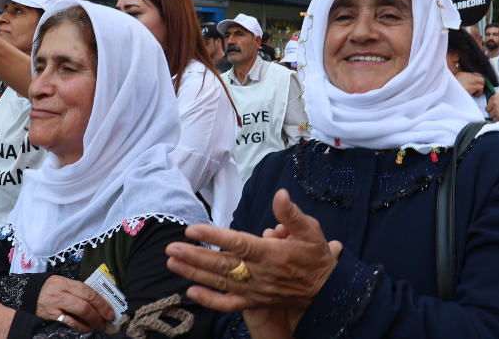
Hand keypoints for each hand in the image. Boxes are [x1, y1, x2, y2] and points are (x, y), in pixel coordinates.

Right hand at [36, 275, 113, 331]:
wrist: (26, 293)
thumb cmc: (48, 289)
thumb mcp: (62, 284)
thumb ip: (77, 290)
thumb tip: (98, 302)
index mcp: (66, 283)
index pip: (88, 291)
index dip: (101, 302)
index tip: (110, 311)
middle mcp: (60, 293)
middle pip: (85, 303)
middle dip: (99, 313)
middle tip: (106, 320)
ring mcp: (54, 306)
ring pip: (78, 313)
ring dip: (92, 322)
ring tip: (98, 326)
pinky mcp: (49, 317)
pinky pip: (68, 324)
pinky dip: (79, 328)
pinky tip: (86, 330)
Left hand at [166, 189, 342, 315]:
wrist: (327, 291)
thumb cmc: (316, 257)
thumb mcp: (311, 230)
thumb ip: (291, 214)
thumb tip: (280, 194)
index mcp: (271, 253)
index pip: (238, 243)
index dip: (214, 235)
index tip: (192, 229)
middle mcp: (260, 273)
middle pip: (222, 264)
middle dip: (195, 255)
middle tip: (171, 248)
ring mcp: (255, 289)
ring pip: (220, 282)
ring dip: (194, 273)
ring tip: (172, 263)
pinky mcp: (255, 301)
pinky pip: (229, 304)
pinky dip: (209, 300)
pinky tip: (191, 292)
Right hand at [455, 72, 484, 96]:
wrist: (450, 92)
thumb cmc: (452, 89)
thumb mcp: (455, 82)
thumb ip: (461, 80)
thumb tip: (466, 84)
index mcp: (462, 73)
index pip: (473, 74)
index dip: (475, 79)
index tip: (473, 84)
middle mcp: (467, 75)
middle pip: (479, 76)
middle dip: (480, 82)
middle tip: (476, 88)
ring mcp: (471, 80)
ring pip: (482, 80)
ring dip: (480, 87)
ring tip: (476, 92)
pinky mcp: (473, 86)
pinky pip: (481, 87)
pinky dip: (480, 92)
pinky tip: (475, 94)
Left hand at [486, 93, 498, 123]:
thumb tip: (493, 105)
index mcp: (496, 96)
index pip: (489, 103)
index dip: (493, 107)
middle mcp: (494, 102)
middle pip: (488, 110)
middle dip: (493, 112)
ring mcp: (496, 110)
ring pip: (490, 116)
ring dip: (496, 117)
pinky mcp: (498, 117)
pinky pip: (494, 121)